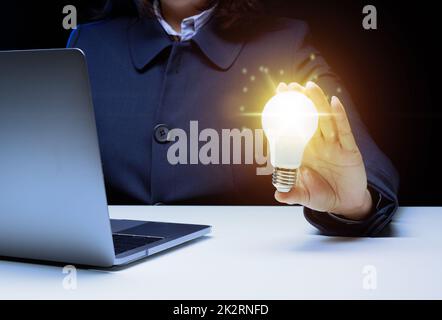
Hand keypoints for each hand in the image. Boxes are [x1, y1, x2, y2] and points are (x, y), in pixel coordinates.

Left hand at [274, 81, 372, 220]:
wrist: (346, 204)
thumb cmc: (323, 196)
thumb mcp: (305, 196)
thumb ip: (292, 194)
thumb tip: (278, 195)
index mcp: (304, 152)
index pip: (292, 128)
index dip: (285, 114)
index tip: (276, 97)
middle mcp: (318, 144)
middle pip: (307, 118)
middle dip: (298, 101)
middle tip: (289, 86)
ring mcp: (333, 145)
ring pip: (324, 119)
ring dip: (316, 102)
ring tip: (308, 86)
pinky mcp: (349, 150)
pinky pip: (344, 130)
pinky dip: (339, 116)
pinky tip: (334, 101)